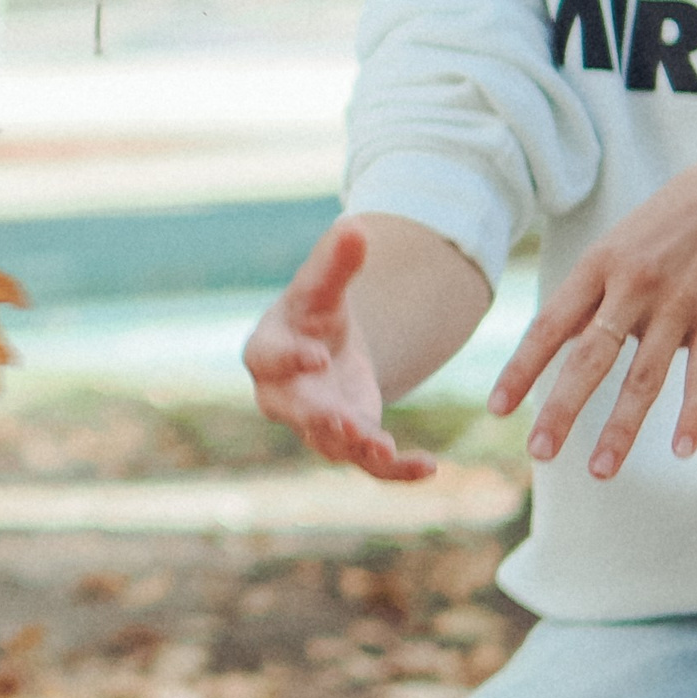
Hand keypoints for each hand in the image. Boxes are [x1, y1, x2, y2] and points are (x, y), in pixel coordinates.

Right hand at [243, 218, 440, 481]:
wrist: (322, 345)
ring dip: (359, 449)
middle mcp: (283, 395)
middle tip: (346, 424)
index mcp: (267, 350)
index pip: (269, 357)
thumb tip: (354, 226)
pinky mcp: (348, 442)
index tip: (316, 357)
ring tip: (387, 450)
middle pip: (297, 410)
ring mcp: (314, 424)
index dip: (289, 359)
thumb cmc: (312, 311)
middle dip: (321, 419)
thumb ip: (336, 261)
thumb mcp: (324, 285)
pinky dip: (396, 471)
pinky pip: (368, 465)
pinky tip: (429, 468)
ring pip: (332, 444)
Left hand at [490, 131, 696, 478]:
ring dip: (621, 429)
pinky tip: (684, 450)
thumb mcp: (622, 243)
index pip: (549, 326)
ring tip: (599, 471)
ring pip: (644, 377)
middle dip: (561, 409)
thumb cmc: (675, 221)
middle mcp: (633, 287)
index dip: (522, 370)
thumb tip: (561, 339)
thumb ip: (595, 292)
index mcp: (599, 267)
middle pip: (590, 359)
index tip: (497, 410)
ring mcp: (678, 304)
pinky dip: (695, 415)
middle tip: (538, 454)